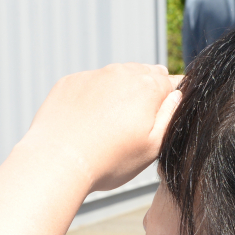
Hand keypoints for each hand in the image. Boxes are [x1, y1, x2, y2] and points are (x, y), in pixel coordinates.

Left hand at [19, 64, 181, 194]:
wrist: (57, 161)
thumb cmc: (109, 161)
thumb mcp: (152, 147)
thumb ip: (170, 117)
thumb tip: (176, 96)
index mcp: (148, 87)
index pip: (170, 82)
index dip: (167, 100)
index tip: (157, 119)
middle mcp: (121, 72)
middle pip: (142, 76)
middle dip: (143, 95)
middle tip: (133, 125)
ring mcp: (93, 75)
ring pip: (114, 78)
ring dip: (117, 94)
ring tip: (109, 125)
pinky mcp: (69, 82)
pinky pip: (88, 85)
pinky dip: (91, 98)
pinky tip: (86, 122)